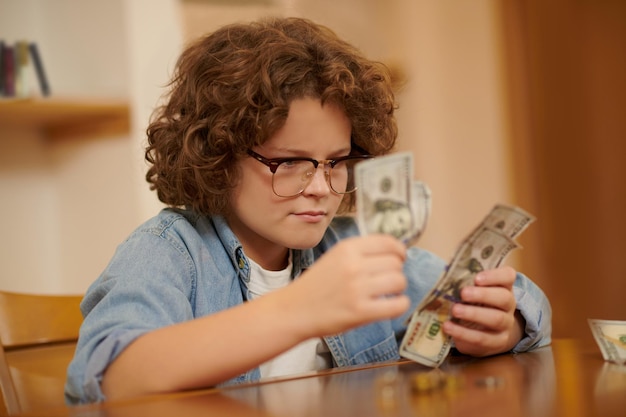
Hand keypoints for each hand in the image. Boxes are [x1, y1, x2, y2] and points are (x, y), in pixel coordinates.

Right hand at [286, 234, 409, 337]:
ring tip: (387, 294)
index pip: (388, 242)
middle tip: (386, 280)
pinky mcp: (360, 312)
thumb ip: (361, 252)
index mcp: (347, 248)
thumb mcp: (335, 257)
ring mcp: (357, 289)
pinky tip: (391, 305)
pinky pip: (397, 305)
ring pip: (399, 281)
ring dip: (398, 289)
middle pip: (396, 263)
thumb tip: (396, 252)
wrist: (294, 310)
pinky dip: (400, 305)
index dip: (399, 251)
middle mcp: (353, 265)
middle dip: (396, 271)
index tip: (399, 258)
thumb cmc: (316, 285)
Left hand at [442, 266, 524, 356]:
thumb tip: (444, 280)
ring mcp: (506, 325)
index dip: (494, 276)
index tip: (477, 278)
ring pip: (496, 319)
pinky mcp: (497, 342)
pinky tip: (448, 327)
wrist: (490, 334)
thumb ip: (465, 284)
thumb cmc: (476, 306)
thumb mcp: (474, 293)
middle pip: (503, 298)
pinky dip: (463, 333)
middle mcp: (508, 305)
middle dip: (482, 295)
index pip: (508, 276)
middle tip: (463, 293)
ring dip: (473, 314)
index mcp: (503, 287)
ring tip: (455, 310)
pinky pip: (482, 338)